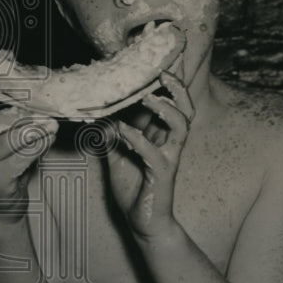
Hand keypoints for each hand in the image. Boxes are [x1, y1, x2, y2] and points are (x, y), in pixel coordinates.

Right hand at [0, 93, 58, 221]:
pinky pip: (21, 156)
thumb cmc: (12, 168)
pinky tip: (48, 140)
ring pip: (11, 137)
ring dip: (36, 130)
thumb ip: (20, 123)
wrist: (5, 205)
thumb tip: (39, 107)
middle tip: (45, 115)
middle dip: (24, 116)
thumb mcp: (12, 141)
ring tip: (51, 126)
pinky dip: (38, 146)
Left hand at [107, 69, 193, 239]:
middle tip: (162, 70)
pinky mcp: (162, 175)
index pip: (168, 102)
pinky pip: (154, 153)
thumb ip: (110, 134)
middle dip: (176, 87)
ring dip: (165, 109)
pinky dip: (138, 139)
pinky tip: (123, 130)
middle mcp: (169, 142)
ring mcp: (169, 157)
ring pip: (181, 126)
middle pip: (185, 107)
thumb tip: (98, 114)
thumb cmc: (134, 188)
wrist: (143, 222)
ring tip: (148, 96)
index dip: (164, 81)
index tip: (155, 60)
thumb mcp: (116, 155)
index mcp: (161, 135)